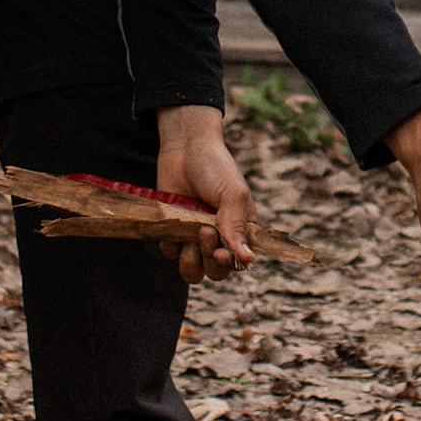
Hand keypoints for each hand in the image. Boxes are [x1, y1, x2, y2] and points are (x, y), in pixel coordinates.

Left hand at [152, 104, 256, 285]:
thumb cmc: (215, 168)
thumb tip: (248, 261)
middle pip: (216, 272)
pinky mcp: (174, 232)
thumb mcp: (232, 195)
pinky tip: (174, 226)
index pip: (239, 263)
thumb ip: (237, 228)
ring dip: (190, 262)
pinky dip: (171, 246)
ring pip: (193, 271)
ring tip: (189, 238)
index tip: (220, 251)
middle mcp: (219, 238)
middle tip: (203, 231)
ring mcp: (195, 237)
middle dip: (209, 259)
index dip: (229, 264)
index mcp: (241, 231)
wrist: (185, 148)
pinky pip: (171, 254)